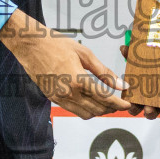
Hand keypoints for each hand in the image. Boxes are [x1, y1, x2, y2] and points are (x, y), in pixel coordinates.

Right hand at [0, 10, 130, 118]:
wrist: (30, 45)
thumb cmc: (57, 44)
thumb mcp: (85, 54)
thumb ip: (104, 71)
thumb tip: (121, 85)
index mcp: (78, 80)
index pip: (105, 98)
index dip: (119, 103)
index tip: (128, 104)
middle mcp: (69, 93)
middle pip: (97, 109)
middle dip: (111, 108)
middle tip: (120, 102)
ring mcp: (59, 98)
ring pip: (85, 114)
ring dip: (99, 111)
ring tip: (107, 102)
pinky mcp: (53, 99)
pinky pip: (73, 110)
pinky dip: (85, 109)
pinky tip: (90, 99)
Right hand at [118, 44, 159, 121]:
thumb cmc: (158, 63)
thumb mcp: (146, 59)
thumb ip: (134, 55)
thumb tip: (123, 48)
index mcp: (143, 95)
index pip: (134, 106)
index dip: (132, 107)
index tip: (132, 102)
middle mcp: (155, 102)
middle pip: (149, 114)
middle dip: (148, 112)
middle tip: (149, 107)